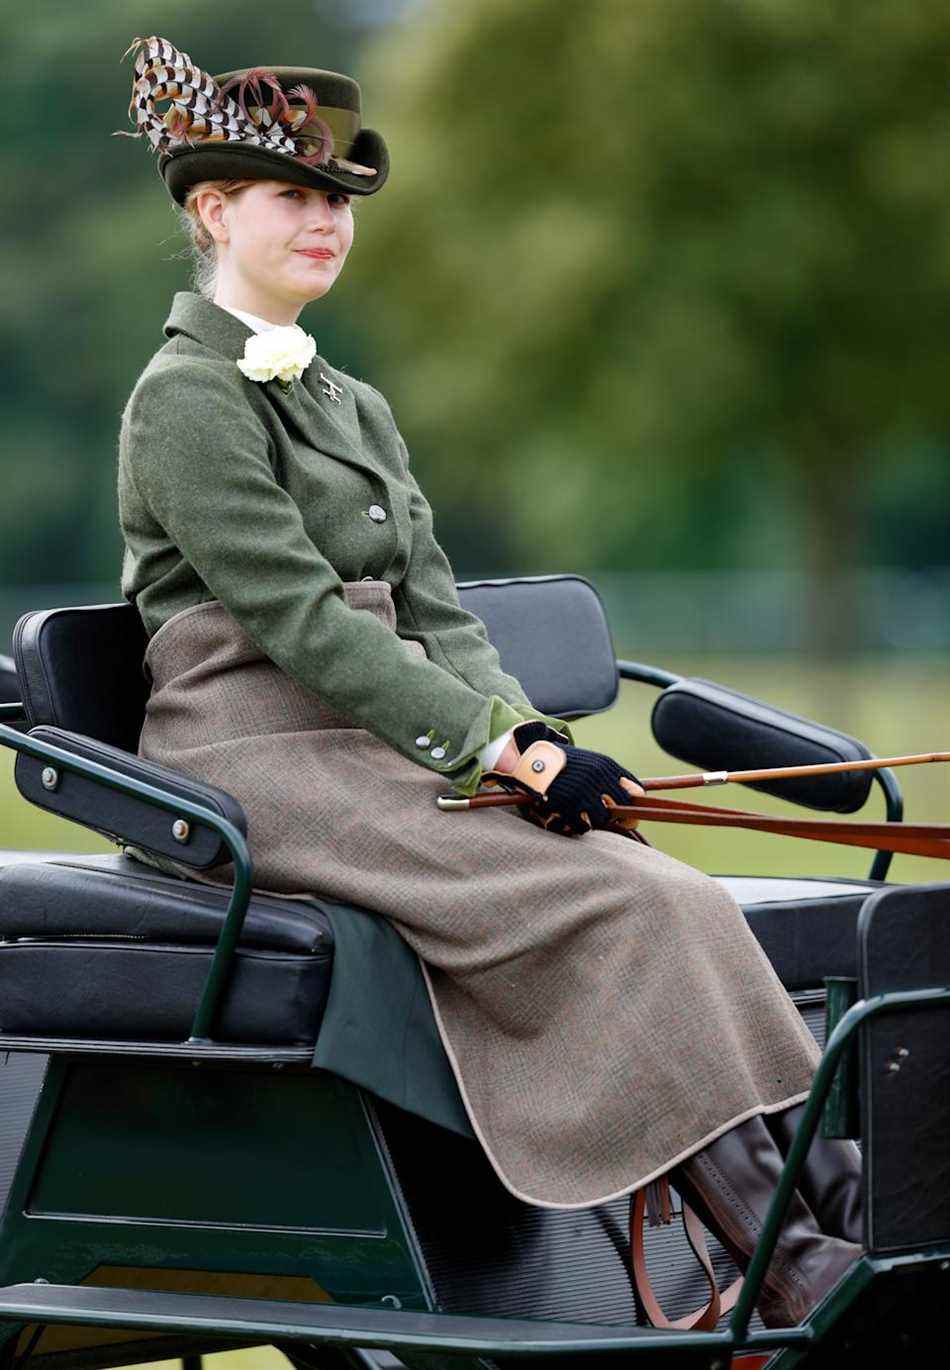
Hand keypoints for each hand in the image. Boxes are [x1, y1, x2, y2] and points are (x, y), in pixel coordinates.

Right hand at [486, 721, 644, 836]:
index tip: (632, 811)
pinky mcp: (567, 803)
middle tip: (616, 822)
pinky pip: (583, 825)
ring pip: (603, 819)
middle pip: (622, 807)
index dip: (636, 804)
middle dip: (621, 818)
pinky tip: (574, 819)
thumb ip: (612, 776)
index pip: (635, 789)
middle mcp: (597, 777)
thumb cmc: (565, 763)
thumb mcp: (591, 762)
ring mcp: (582, 790)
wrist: (534, 758)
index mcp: (606, 765)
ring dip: (597, 821)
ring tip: (587, 816)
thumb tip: (637, 796)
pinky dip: (580, 826)